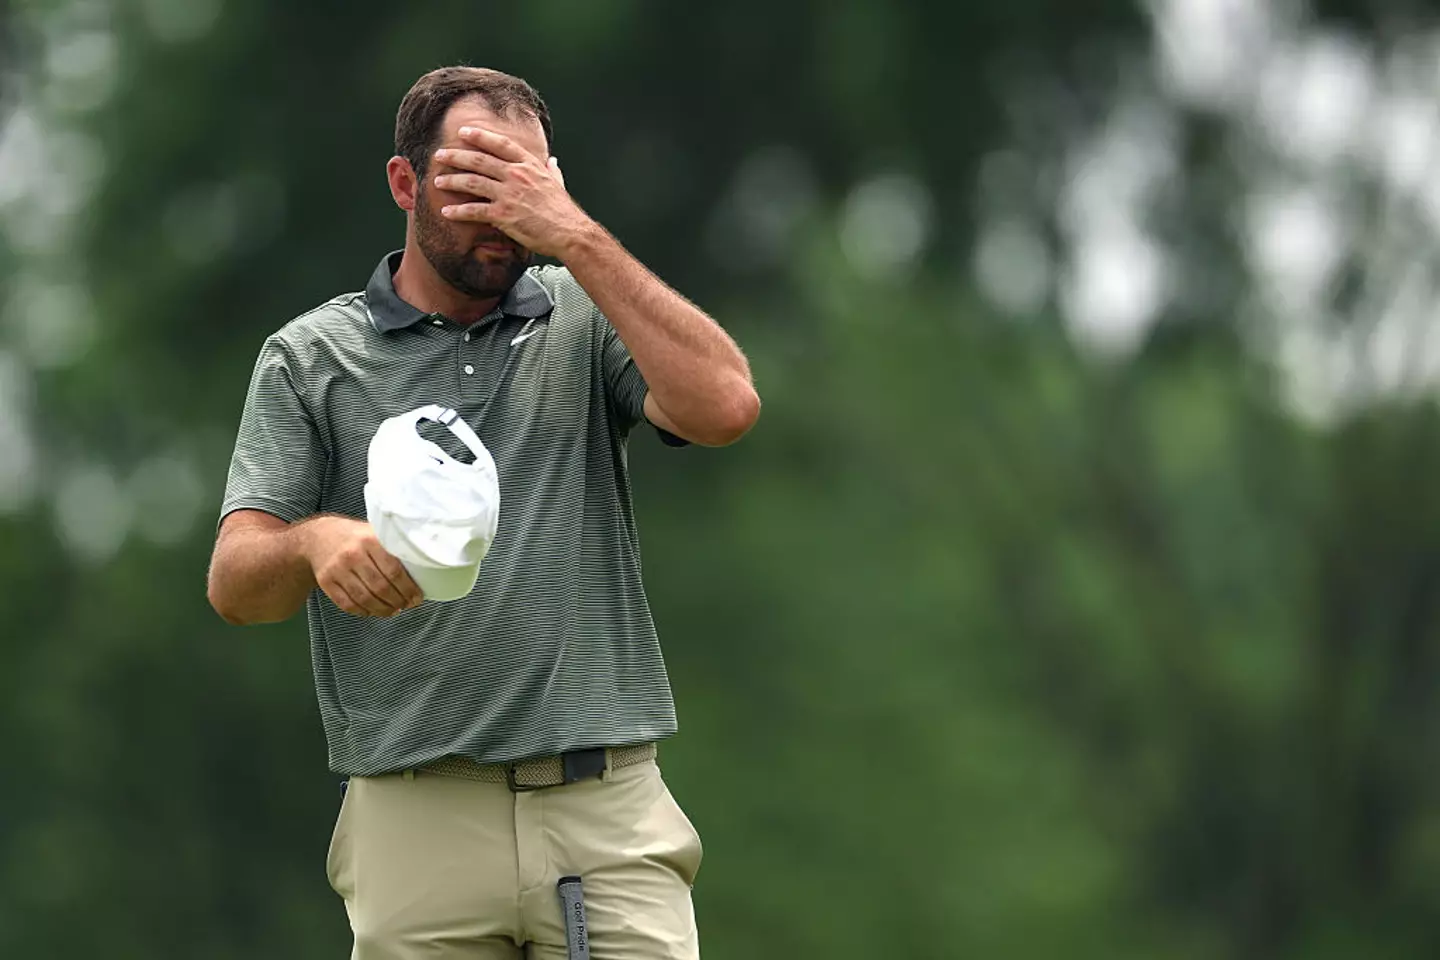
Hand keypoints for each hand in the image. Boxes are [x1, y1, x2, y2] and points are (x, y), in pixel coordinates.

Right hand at [301, 516, 424, 616]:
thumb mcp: (374, 532)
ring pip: (364, 598)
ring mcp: (337, 569)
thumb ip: (393, 546)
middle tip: (407, 605)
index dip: (408, 588)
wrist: (317, 537)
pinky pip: (347, 604)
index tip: (417, 597)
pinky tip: (372, 611)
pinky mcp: (325, 581)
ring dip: (383, 609)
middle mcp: (352, 554)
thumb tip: (424, 566)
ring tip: (393, 610)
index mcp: (369, 540)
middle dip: (398, 601)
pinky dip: (363, 612)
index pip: (394, 570)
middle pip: (380, 587)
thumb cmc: (355, 537)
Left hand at [432, 126, 595, 258]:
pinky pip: (474, 210)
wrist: (569, 232)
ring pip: (472, 182)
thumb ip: (552, 171)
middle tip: (440, 155)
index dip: (479, 136)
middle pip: (479, 160)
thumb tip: (553, 161)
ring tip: (437, 182)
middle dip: (456, 156)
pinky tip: (445, 212)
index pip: (500, 144)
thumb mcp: (559, 184)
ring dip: (452, 181)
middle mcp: (516, 175)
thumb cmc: (564, 211)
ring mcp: (509, 194)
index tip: (463, 132)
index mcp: (529, 164)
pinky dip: (457, 211)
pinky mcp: (503, 215)